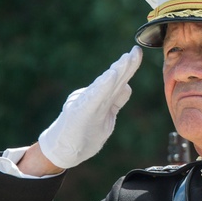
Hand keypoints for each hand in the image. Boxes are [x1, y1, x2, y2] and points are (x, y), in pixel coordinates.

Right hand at [38, 47, 142, 168]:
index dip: (129, 67)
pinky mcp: (81, 112)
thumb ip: (116, 101)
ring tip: (125, 60)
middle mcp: (96, 99)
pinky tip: (110, 77)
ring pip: (105, 86)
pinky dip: (103, 86)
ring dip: (116, 72)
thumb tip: (127, 86)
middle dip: (126, 65)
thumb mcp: (105, 115)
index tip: (137, 52)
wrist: (64, 150)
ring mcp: (87, 104)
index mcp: (105, 100)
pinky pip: (95, 98)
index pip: (120, 81)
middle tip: (136, 50)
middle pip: (115, 80)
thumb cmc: (84, 131)